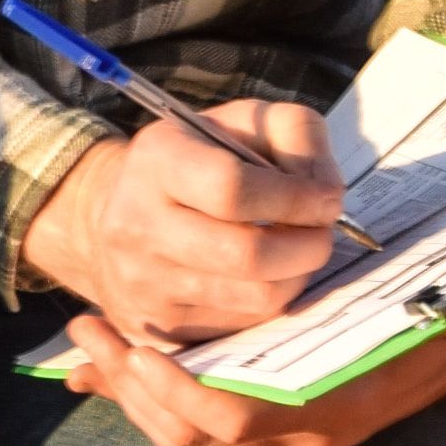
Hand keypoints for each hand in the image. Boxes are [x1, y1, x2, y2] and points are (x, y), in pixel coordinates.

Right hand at [24, 109, 343, 344]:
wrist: (119, 213)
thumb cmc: (198, 159)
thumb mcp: (243, 121)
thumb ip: (297, 134)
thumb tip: (326, 194)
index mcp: (157, 161)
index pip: (232, 188)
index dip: (294, 198)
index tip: (325, 199)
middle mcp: (138, 224)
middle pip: (248, 254)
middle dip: (307, 245)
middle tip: (322, 232)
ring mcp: (144, 283)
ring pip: (255, 297)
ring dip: (296, 274)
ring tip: (298, 250)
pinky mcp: (160, 325)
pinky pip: (243, 324)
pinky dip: (271, 298)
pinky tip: (268, 273)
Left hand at [59, 294, 445, 445]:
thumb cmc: (425, 292)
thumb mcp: (373, 281)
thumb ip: (305, 283)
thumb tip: (244, 269)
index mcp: (325, 402)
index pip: (223, 415)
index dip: (164, 385)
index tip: (127, 340)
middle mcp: (308, 436)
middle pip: (193, 435)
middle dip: (132, 390)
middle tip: (86, 341)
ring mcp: (299, 444)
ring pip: (193, 440)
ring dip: (138, 397)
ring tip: (94, 352)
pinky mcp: (290, 439)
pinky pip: (210, 433)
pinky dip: (163, 402)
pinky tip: (130, 370)